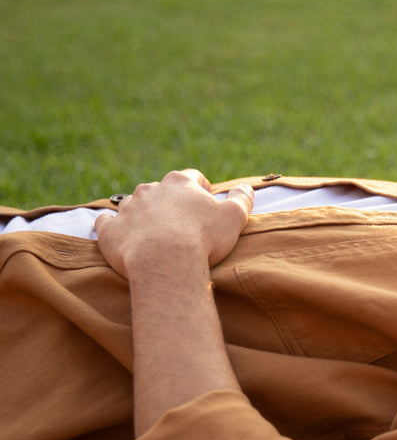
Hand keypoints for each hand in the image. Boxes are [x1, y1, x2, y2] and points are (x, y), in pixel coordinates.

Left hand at [95, 169, 253, 278]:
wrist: (165, 261)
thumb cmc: (203, 238)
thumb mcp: (234, 217)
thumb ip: (242, 199)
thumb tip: (246, 188)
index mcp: (179, 183)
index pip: (192, 178)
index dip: (201, 189)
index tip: (206, 202)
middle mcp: (150, 189)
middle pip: (162, 191)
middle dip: (171, 204)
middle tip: (182, 225)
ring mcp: (127, 209)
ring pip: (134, 206)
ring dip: (144, 216)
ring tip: (155, 236)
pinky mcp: (109, 230)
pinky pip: (106, 223)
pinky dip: (113, 227)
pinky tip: (122, 236)